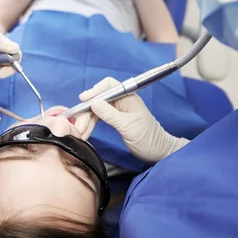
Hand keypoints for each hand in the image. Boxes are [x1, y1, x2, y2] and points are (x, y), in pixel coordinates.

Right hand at [74, 77, 188, 162]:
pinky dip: (91, 123)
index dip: (95, 91)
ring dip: (87, 119)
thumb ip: (110, 114)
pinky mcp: (115, 119)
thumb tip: (93, 103)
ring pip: (97, 109)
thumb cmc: (147, 138)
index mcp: (128, 97)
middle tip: (79, 125)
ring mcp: (118, 110)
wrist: (158, 151)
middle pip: (99, 99)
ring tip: (80, 132)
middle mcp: (122, 101)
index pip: (108, 86)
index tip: (83, 100)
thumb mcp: (127, 126)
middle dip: (87, 110)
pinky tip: (85, 132)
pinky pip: (99, 117)